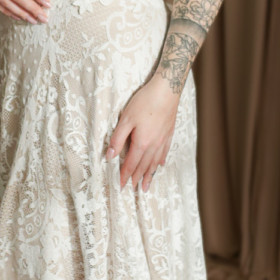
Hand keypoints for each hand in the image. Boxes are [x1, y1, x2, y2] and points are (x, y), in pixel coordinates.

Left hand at [105, 76, 180, 191]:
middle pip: (144, 166)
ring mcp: (163, 140)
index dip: (125, 175)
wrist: (166, 90)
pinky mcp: (169, 134)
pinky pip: (164, 152)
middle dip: (137, 178)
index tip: (121, 186)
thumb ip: (118, 139)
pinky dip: (160, 161)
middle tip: (133, 189)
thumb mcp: (126, 119)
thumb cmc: (144, 102)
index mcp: (141, 143)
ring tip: (146, 185)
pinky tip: (160, 165)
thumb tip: (110, 156)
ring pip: (155, 163)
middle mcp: (154, 145)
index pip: (131, 164)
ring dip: (150, 175)